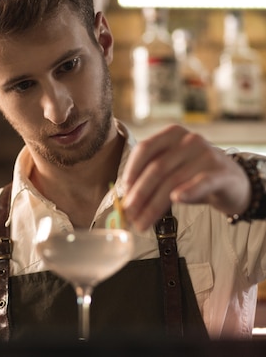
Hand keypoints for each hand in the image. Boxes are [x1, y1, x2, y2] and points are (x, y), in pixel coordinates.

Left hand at [121, 124, 250, 231]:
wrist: (233, 181)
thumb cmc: (195, 174)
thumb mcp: (173, 168)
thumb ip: (152, 176)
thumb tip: (125, 197)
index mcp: (172, 134)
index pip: (145, 148)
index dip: (131, 170)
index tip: (123, 192)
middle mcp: (189, 140)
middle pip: (157, 168)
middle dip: (140, 193)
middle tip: (129, 214)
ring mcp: (206, 154)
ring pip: (173, 181)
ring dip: (154, 205)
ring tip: (142, 223)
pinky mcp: (220, 173)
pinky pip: (201, 182)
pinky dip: (188, 191)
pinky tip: (176, 199)